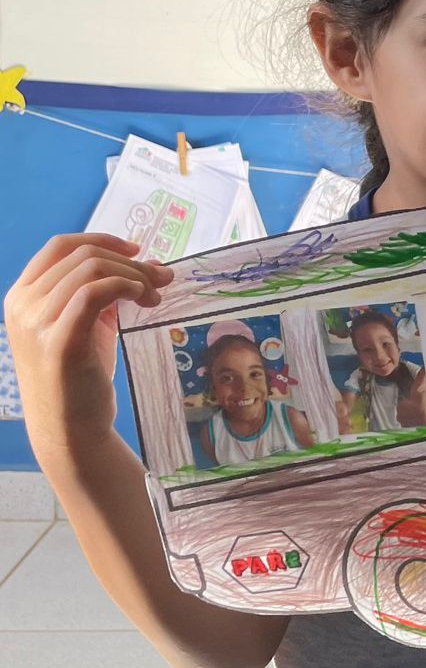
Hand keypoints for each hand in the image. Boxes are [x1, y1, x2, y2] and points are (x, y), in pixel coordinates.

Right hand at [3, 234, 171, 455]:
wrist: (71, 428)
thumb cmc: (79, 376)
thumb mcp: (87, 325)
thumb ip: (104, 294)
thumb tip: (148, 264)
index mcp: (22, 295)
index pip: (60, 246)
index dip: (102, 240)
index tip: (137, 250)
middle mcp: (22, 304)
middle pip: (82, 256)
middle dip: (130, 262)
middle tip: (162, 279)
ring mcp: (36, 322)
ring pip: (90, 270)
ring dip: (134, 275)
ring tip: (156, 295)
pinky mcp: (59, 341)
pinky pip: (92, 293)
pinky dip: (124, 286)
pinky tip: (143, 299)